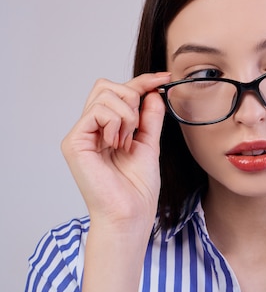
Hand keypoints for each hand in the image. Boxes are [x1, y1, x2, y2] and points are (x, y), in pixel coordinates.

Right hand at [61, 73, 171, 235]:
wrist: (130, 214)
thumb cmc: (137, 189)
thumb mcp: (149, 144)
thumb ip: (149, 118)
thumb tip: (153, 92)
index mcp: (106, 129)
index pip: (118, 92)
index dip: (142, 81)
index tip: (164, 78)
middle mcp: (90, 129)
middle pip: (106, 85)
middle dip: (132, 98)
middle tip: (137, 128)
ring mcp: (80, 134)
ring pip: (104, 94)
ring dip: (127, 115)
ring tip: (127, 142)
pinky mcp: (74, 142)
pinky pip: (98, 111)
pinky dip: (116, 123)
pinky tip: (118, 144)